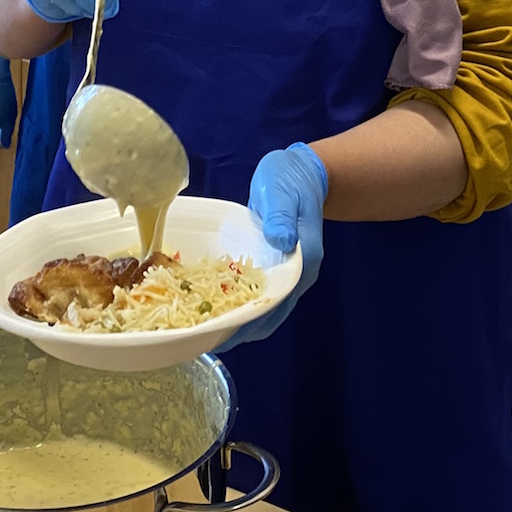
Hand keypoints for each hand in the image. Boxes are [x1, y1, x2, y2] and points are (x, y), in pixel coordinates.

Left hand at [220, 142, 327, 349]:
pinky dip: (239, 304)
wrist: (301, 172)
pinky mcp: (273, 268)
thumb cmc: (291, 180)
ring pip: (266, 308)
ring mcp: (286, 272)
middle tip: (208, 340)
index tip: (230, 333)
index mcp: (304, 257)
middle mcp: (298, 273)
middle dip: (243, 329)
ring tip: (208, 332)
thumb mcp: (283, 192)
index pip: (281, 298)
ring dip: (240, 321)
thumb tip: (281, 240)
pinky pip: (257, 293)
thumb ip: (281, 215)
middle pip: (273, 312)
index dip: (256, 318)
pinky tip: (215, 308)